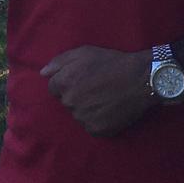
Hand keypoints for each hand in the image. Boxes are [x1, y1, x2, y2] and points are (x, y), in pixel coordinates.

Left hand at [39, 46, 153, 137]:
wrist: (141, 79)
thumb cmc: (112, 62)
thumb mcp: (84, 52)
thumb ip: (58, 62)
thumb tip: (43, 74)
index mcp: (63, 83)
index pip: (54, 88)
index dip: (68, 82)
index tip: (83, 80)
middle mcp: (69, 102)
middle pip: (66, 102)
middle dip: (77, 95)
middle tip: (96, 88)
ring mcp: (83, 118)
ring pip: (79, 115)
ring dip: (87, 109)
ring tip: (105, 98)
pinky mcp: (97, 130)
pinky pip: (91, 126)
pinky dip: (98, 120)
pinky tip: (110, 109)